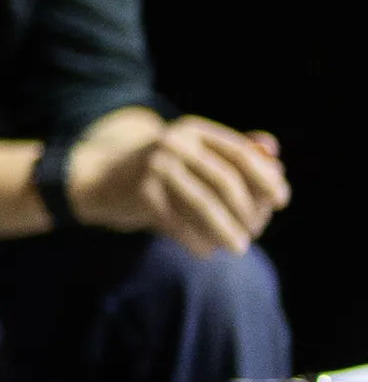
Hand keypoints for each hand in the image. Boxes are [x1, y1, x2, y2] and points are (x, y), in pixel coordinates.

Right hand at [74, 113, 286, 256]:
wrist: (100, 179)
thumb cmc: (159, 171)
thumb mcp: (193, 156)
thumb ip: (233, 156)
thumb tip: (277, 162)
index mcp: (192, 130)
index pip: (241, 153)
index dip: (266, 178)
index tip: (281, 201)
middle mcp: (174, 142)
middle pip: (225, 181)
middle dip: (248, 211)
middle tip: (255, 232)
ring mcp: (154, 166)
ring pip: (204, 204)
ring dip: (226, 230)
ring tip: (238, 248)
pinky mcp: (140, 192)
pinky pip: (179, 222)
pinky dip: (196, 240)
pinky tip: (204, 251)